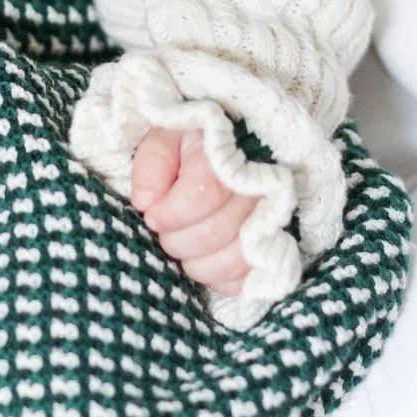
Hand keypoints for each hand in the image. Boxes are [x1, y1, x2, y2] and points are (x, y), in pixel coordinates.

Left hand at [129, 127, 258, 296]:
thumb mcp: (167, 138)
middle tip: (164, 233)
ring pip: (233, 260)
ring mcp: (271, 221)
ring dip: (196, 264)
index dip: (171, 213)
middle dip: (177, 241)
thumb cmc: (191, 148)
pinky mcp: (271, 251)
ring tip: (182, 248)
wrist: (228, 156)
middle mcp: (258, 188)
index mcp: (228, 154)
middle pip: (216, 231)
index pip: (204, 192)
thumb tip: (145, 201)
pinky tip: (205, 261)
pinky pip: (246, 278)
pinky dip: (218, 279)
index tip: (151, 216)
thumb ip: (154, 161)